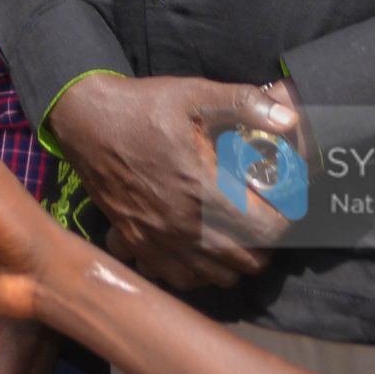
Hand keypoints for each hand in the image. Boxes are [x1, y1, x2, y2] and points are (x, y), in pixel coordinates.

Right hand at [44, 74, 297, 290]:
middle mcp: (184, 225)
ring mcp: (160, 240)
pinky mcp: (139, 245)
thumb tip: (290, 117)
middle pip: (250, 262)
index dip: (286, 221)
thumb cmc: (142, 108)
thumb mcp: (193, 94)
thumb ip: (243, 103)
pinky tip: (198, 244)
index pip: (268, 232)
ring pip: (219, 277)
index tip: (283, 203)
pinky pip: (181, 280)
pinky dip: (198, 271)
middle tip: (262, 216)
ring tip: (234, 231)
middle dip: (265, 242)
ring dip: (235, 260)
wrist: (84, 122)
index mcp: (204, 190)